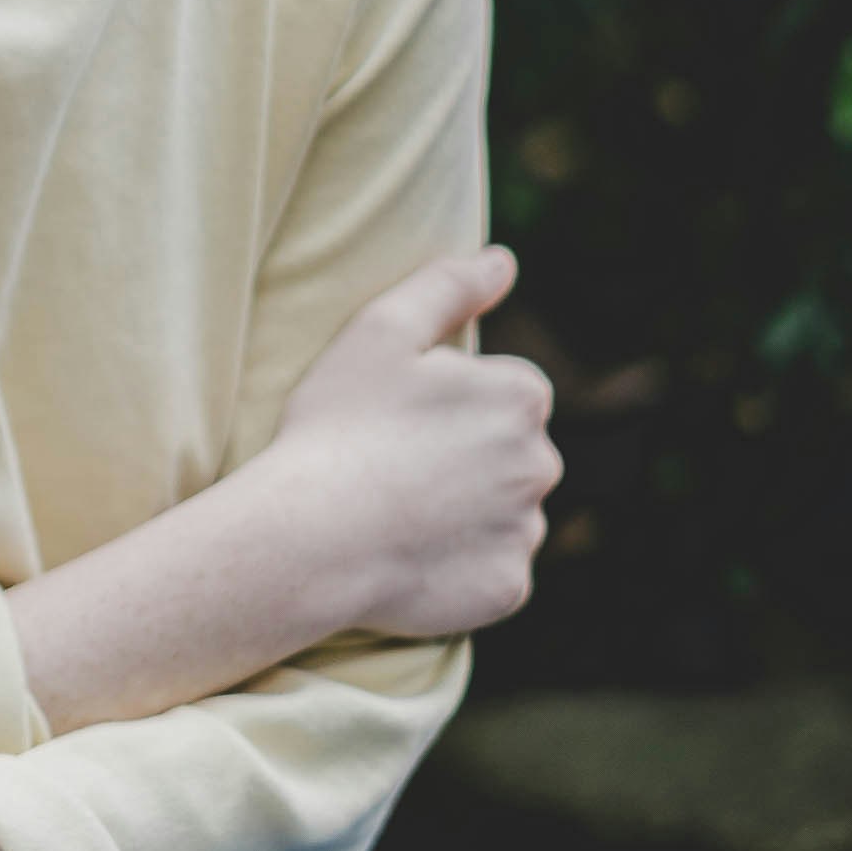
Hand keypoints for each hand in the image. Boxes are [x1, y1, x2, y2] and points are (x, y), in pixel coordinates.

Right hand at [263, 245, 562, 638]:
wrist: (309, 535)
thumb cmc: (339, 425)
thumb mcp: (378, 329)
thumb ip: (447, 285)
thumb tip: (503, 262)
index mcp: (520, 396)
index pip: (505, 391)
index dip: (450, 401)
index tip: (401, 416)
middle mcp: (542, 463)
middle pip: (511, 452)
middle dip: (469, 455)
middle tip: (394, 462)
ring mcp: (526, 531)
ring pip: (506, 512)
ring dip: (469, 510)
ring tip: (398, 510)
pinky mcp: (508, 589)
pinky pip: (493, 569)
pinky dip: (462, 564)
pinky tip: (410, 554)